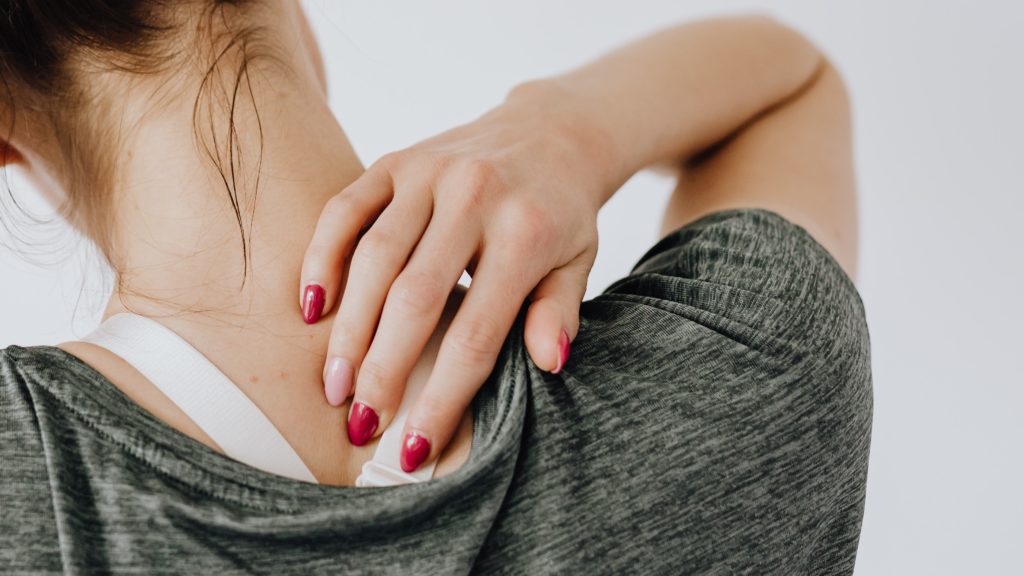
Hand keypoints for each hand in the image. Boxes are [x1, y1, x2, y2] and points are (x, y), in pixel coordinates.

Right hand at [299, 82, 619, 472]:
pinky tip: (311, 307)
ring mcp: (429, 174)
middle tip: (359, 422)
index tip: (413, 448)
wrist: (550, 133)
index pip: (476, 333)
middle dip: (382, 371)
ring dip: (347, 329)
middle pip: (413, 300)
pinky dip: (321, 258)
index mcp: (525, 234)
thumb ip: (558, 312)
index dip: (442, 397)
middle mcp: (474, 197)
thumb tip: (547, 365)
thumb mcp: (578, 263)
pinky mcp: (396, 160)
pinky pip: (345, 211)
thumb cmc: (561, 213)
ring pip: (372, 260)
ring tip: (333, 384)